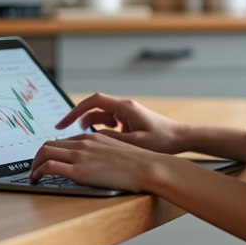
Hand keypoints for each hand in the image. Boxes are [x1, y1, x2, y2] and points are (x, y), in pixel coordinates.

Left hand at [30, 133, 168, 192]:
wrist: (148, 167)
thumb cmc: (140, 165)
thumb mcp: (120, 153)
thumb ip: (106, 154)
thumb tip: (99, 164)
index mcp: (94, 138)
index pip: (65, 141)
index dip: (53, 150)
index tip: (49, 159)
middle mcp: (84, 143)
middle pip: (50, 144)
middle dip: (38, 156)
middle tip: (35, 167)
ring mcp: (81, 156)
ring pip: (45, 152)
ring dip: (34, 163)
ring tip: (32, 175)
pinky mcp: (80, 171)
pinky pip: (50, 166)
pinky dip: (38, 171)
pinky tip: (36, 179)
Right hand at [56, 93, 189, 154]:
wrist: (181, 138)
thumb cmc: (163, 140)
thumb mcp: (134, 142)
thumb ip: (111, 139)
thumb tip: (90, 138)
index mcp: (125, 108)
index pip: (94, 102)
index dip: (76, 111)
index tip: (64, 123)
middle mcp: (124, 107)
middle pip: (95, 108)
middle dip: (79, 119)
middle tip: (65, 132)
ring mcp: (126, 114)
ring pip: (101, 117)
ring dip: (90, 126)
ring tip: (84, 141)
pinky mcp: (129, 121)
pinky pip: (109, 123)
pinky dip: (101, 130)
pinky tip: (101, 142)